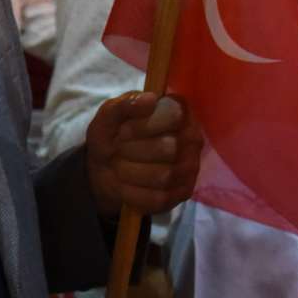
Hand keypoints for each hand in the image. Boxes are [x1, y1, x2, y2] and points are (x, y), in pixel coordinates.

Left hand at [85, 92, 202, 216]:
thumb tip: (150, 99)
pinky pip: (159, 198)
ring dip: (130, 173)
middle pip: (168, 149)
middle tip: (118, 150)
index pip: (174, 116)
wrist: (105, 169)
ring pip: (164, 176)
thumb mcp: (108, 117)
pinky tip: (124, 184)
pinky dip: (133, 193)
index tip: (122, 131)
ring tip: (119, 166)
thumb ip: (124, 105)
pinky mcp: (183, 192)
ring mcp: (191, 166)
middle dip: (132, 152)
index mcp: (178, 110)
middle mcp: (192, 137)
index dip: (143, 126)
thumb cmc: (112, 135)